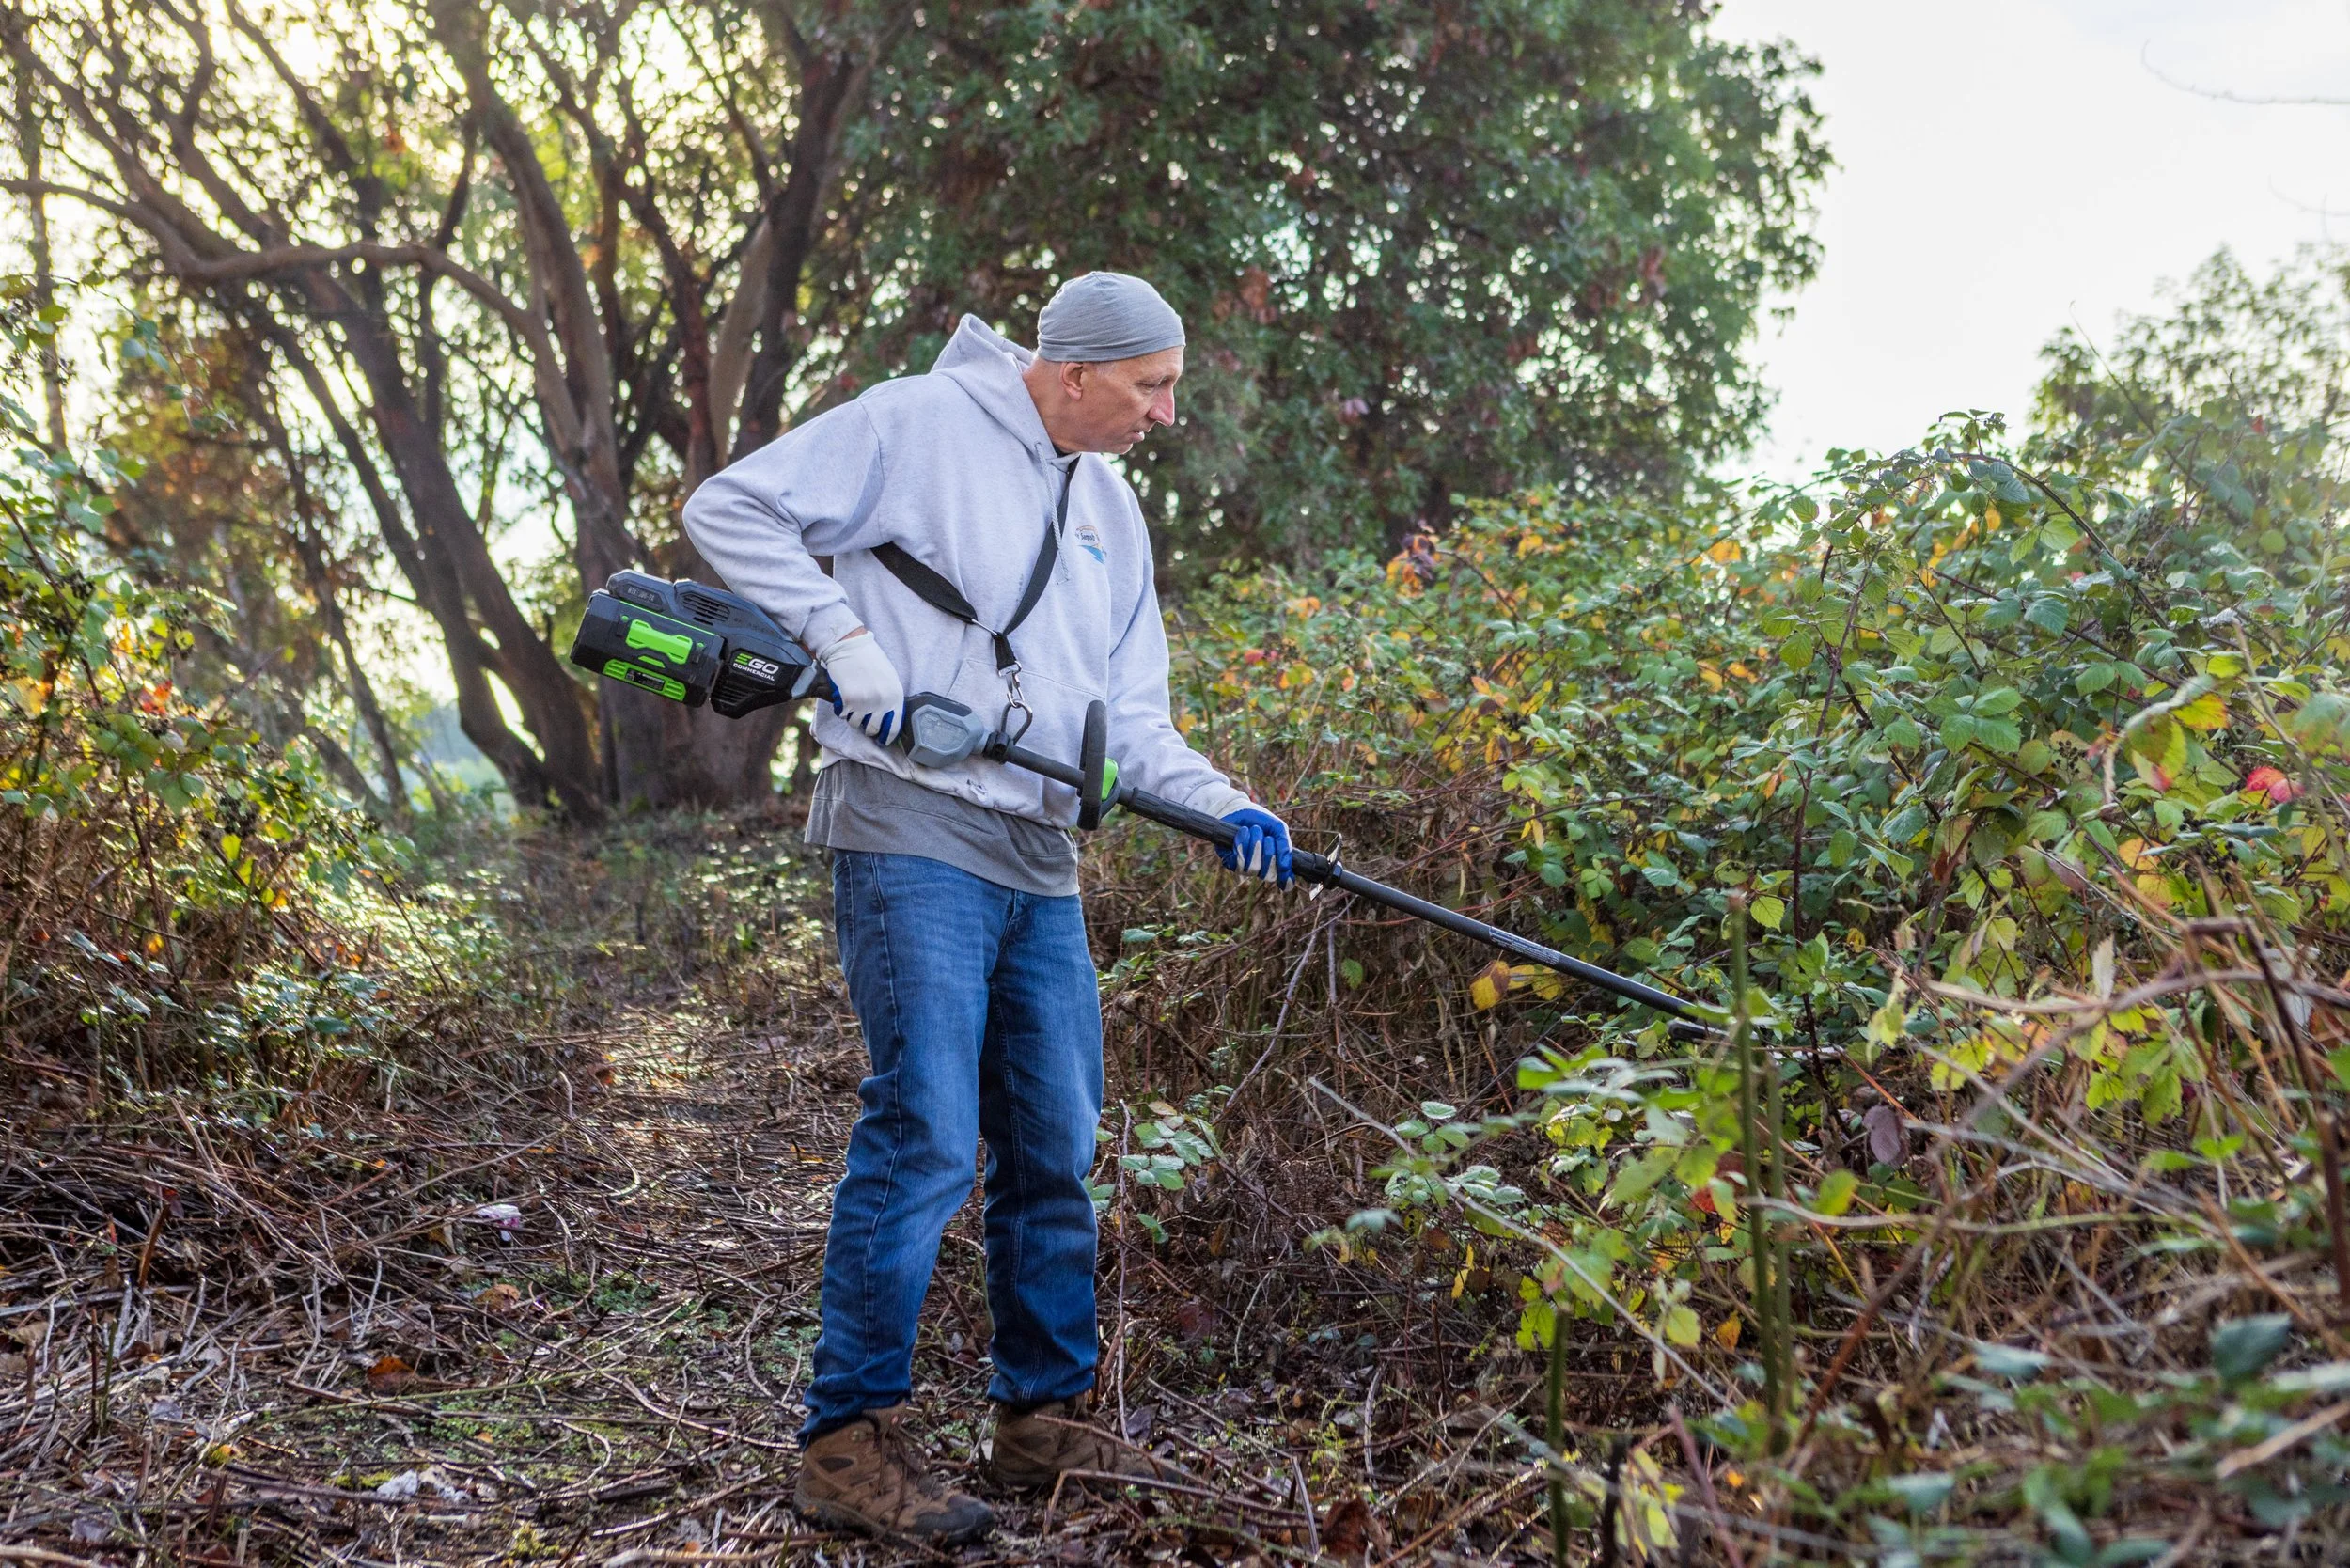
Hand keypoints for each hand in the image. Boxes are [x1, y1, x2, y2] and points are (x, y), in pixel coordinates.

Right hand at [819, 628, 904, 744]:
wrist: (850, 644)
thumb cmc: (870, 659)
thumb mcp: (890, 678)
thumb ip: (890, 698)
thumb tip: (888, 720)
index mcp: (896, 697)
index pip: (893, 728)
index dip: (885, 737)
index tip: (881, 741)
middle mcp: (882, 702)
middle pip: (872, 729)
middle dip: (865, 727)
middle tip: (861, 718)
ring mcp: (865, 703)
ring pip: (854, 723)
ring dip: (851, 716)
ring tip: (851, 700)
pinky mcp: (848, 700)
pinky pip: (842, 714)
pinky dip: (840, 708)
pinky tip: (842, 695)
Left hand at [1218, 807, 1291, 885]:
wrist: (1240, 810)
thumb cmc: (1261, 821)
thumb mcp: (1279, 829)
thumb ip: (1285, 848)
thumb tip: (1286, 868)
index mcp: (1274, 863)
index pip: (1281, 878)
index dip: (1283, 874)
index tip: (1284, 865)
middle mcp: (1260, 869)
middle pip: (1269, 874)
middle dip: (1269, 850)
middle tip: (1266, 836)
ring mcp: (1245, 868)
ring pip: (1254, 867)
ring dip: (1255, 842)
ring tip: (1253, 830)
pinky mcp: (1231, 863)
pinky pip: (1239, 862)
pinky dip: (1242, 842)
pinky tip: (1242, 832)